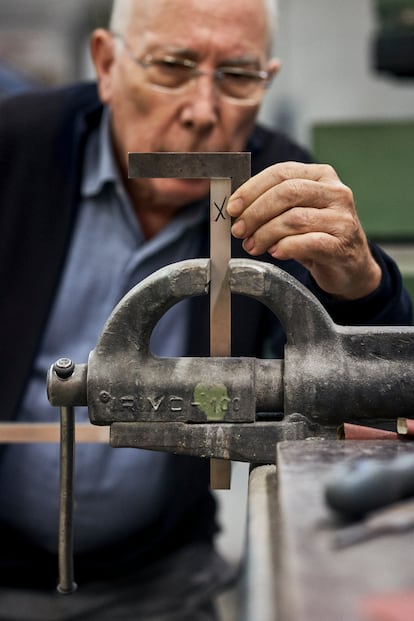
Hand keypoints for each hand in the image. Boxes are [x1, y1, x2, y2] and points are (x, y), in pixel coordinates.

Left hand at [227, 162, 381, 299]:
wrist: (349, 266)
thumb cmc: (317, 235)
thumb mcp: (297, 212)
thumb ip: (273, 205)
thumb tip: (237, 210)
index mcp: (321, 176)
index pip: (281, 173)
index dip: (252, 189)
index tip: (232, 208)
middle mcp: (336, 192)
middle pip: (287, 193)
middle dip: (256, 212)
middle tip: (239, 230)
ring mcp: (342, 218)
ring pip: (294, 219)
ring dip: (265, 234)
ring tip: (253, 245)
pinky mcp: (342, 245)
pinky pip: (307, 243)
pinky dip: (285, 248)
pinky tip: (275, 252)